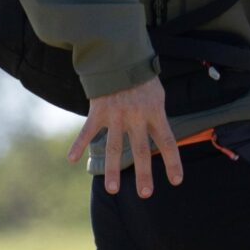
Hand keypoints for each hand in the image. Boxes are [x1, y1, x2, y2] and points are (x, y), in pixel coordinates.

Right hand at [67, 76, 183, 198]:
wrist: (120, 56)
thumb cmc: (142, 78)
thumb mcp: (157, 96)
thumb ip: (156, 117)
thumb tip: (160, 139)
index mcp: (155, 112)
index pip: (167, 141)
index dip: (172, 161)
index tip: (176, 180)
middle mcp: (136, 116)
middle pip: (141, 149)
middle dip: (144, 173)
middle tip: (145, 194)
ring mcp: (116, 115)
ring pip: (114, 147)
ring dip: (113, 169)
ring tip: (112, 189)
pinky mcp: (98, 110)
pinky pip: (87, 131)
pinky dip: (78, 145)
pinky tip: (72, 159)